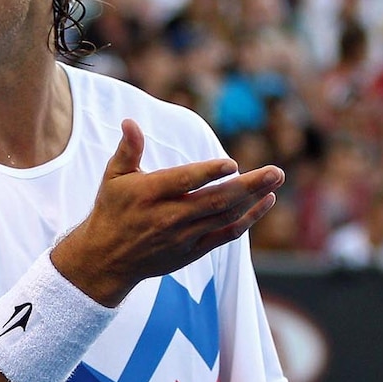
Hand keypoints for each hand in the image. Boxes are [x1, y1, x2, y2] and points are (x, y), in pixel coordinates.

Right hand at [51, 118, 283, 306]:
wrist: (107, 259)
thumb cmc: (111, 211)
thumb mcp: (113, 177)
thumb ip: (128, 149)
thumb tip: (130, 122)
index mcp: (150, 194)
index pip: (184, 182)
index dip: (209, 173)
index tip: (232, 164)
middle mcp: (169, 216)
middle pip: (215, 200)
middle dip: (248, 185)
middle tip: (276, 171)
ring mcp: (183, 236)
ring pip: (225, 216)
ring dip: (254, 198)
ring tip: (275, 179)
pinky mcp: (192, 251)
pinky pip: (225, 235)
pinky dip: (247, 220)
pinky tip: (264, 202)